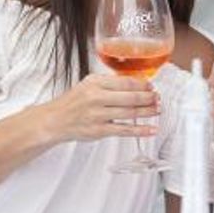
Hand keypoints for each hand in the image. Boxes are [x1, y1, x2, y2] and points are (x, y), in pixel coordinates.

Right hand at [37, 72, 158, 143]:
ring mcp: (98, 115)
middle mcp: (96, 97)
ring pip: (130, 112)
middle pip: (131, 96)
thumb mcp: (88, 84)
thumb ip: (109, 82)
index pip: (125, 81)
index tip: (151, 86)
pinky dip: (141, 130)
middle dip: (149, 97)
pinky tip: (151, 129)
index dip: (142, 84)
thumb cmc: (73, 102)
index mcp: (95, 83)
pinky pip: (125, 130)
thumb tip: (135, 83)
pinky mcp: (99, 130)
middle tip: (158, 98)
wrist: (55, 120)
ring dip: (148, 111)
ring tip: (157, 109)